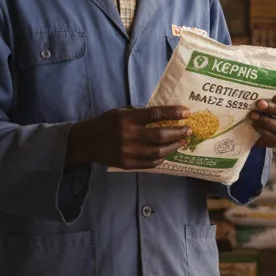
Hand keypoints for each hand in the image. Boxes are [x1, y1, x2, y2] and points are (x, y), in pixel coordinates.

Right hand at [66, 105, 191, 169]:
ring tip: (181, 141)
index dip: (173, 113)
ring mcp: (128, 151)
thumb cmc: (107, 123)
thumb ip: (140, 113)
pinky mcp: (127, 164)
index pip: (155, 114)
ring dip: (173, 146)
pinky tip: (166, 153)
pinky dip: (161, 158)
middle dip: (178, 132)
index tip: (186, 113)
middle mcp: (128, 135)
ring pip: (158, 151)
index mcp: (127, 119)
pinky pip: (149, 163)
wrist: (87, 142)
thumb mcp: (121, 111)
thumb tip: (165, 115)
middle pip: (160, 135)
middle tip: (188, 130)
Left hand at [250, 93, 275, 148]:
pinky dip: (264, 132)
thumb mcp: (260, 98)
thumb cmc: (257, 107)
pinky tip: (255, 126)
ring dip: (267, 121)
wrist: (249, 127)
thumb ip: (262, 92)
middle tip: (260, 104)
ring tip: (253, 115)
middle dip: (274, 109)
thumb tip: (255, 83)